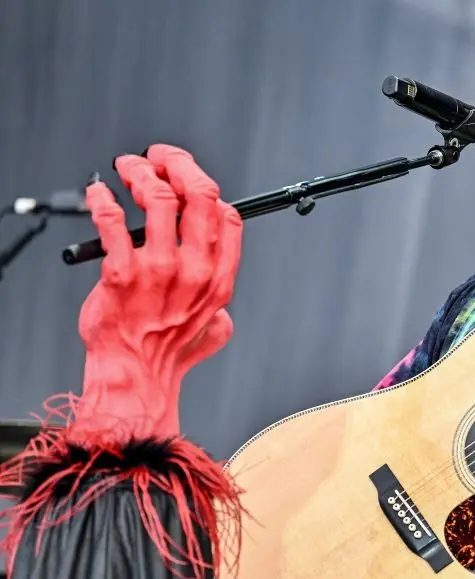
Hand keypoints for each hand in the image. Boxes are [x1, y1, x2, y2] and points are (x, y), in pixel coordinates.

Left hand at [75, 144, 242, 436]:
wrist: (135, 377)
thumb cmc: (168, 354)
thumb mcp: (216, 330)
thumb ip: (222, 308)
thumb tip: (221, 299)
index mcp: (219, 278)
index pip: (227, 216)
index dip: (208, 189)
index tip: (190, 179)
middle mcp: (195, 269)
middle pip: (198, 195)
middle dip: (179, 164)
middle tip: (160, 156)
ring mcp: (159, 270)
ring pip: (157, 197)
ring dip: (140, 172)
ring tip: (128, 166)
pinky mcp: (121, 273)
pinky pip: (112, 220)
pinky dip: (103, 197)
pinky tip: (98, 191)